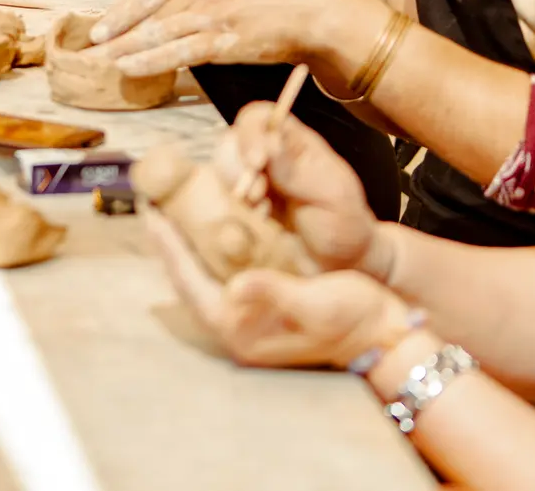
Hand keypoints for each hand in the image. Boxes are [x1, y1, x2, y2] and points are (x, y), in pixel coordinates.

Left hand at [85, 0, 382, 78]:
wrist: (313, 8)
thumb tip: (172, 7)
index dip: (118, 13)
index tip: (98, 27)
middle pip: (143, 14)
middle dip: (112, 33)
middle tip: (86, 49)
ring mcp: (209, 13)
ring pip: (154, 33)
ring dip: (122, 50)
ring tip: (100, 63)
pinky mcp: (223, 38)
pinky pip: (177, 52)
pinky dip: (150, 61)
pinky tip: (130, 69)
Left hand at [146, 205, 405, 368]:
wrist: (384, 334)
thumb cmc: (352, 319)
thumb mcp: (315, 303)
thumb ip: (273, 294)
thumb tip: (237, 286)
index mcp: (239, 328)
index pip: (189, 280)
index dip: (168, 244)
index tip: (150, 209)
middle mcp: (234, 326)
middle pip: (188, 276)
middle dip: (171, 240)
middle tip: (154, 200)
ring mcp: (245, 318)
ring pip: (202, 274)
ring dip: (187, 243)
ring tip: (172, 207)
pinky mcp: (259, 306)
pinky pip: (221, 273)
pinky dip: (210, 248)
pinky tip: (208, 225)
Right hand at [215, 104, 385, 274]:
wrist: (342, 266)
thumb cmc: (345, 225)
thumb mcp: (330, 195)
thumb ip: (298, 170)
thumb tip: (269, 143)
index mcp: (295, 143)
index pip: (260, 118)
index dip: (250, 133)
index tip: (256, 162)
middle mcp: (270, 158)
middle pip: (232, 143)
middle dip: (239, 169)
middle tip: (258, 196)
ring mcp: (254, 184)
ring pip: (224, 173)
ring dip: (239, 194)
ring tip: (264, 213)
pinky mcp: (245, 210)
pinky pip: (224, 203)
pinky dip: (238, 215)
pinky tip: (263, 225)